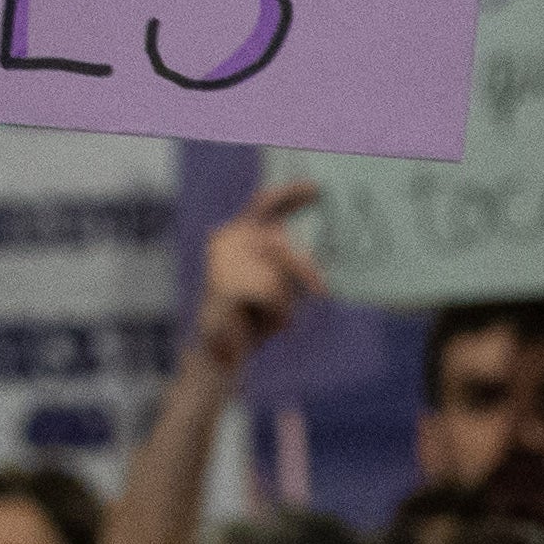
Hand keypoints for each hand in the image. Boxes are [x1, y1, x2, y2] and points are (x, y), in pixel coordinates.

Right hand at [190, 179, 326, 376]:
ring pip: (280, 272)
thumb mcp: (280, 283)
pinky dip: (277, 312)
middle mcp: (226, 238)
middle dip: (304, 272)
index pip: (266, 204)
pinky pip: (273, 293)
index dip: (291, 194)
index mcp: (238, 234)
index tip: (317, 190)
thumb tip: (316, 259)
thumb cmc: (254, 316)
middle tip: (320, 293)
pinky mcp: (226, 283)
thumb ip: (291, 263)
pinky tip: (259, 322)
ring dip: (285, 300)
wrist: (222, 353)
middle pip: (281, 244)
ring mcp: (223, 258)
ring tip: (268, 315)